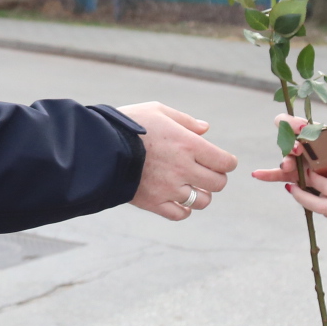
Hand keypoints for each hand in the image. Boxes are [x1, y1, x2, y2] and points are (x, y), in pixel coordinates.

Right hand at [118, 102, 238, 221]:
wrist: (99, 147)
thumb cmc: (128, 124)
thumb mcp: (157, 111)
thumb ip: (185, 120)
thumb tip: (206, 129)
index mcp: (188, 144)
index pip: (225, 162)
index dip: (227, 162)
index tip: (222, 161)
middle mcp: (183, 169)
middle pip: (218, 184)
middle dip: (216, 178)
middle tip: (206, 173)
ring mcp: (169, 188)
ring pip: (202, 201)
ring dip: (201, 195)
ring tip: (191, 187)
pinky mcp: (154, 203)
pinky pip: (180, 214)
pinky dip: (183, 209)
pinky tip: (178, 200)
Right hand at [249, 113, 308, 183]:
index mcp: (305, 131)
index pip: (286, 121)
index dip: (289, 123)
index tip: (301, 128)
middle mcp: (297, 143)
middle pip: (285, 141)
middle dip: (290, 144)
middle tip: (299, 149)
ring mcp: (294, 159)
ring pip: (285, 158)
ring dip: (286, 161)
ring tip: (288, 165)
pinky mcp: (293, 175)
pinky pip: (278, 175)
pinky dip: (267, 174)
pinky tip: (257, 174)